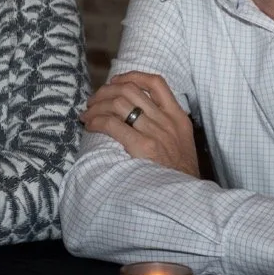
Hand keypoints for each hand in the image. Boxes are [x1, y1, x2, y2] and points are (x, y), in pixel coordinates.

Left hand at [79, 71, 198, 177]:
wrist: (186, 197)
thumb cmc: (179, 173)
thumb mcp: (182, 142)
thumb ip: (167, 125)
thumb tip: (140, 114)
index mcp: (178, 117)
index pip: (156, 82)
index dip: (131, 76)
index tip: (115, 82)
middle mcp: (167, 121)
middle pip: (131, 90)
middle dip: (106, 91)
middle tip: (93, 101)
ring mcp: (156, 133)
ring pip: (119, 103)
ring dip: (97, 106)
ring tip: (87, 114)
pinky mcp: (144, 147)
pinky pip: (113, 124)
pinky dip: (97, 121)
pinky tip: (90, 126)